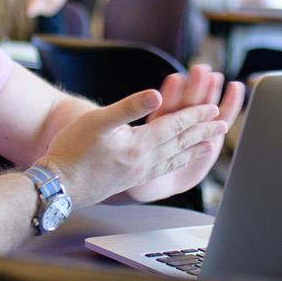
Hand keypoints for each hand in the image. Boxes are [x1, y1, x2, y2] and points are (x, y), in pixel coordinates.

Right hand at [37, 69, 238, 205]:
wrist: (58, 186)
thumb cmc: (73, 150)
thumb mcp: (98, 120)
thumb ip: (130, 107)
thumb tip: (158, 94)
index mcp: (140, 143)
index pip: (174, 126)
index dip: (195, 116)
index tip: (213, 108)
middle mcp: (144, 160)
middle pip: (180, 143)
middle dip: (202, 132)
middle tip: (223, 125)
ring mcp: (138, 173)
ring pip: (174, 158)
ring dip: (193, 150)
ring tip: (209, 145)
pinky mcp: (130, 181)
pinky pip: (162, 170)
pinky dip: (176, 164)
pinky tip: (176, 163)